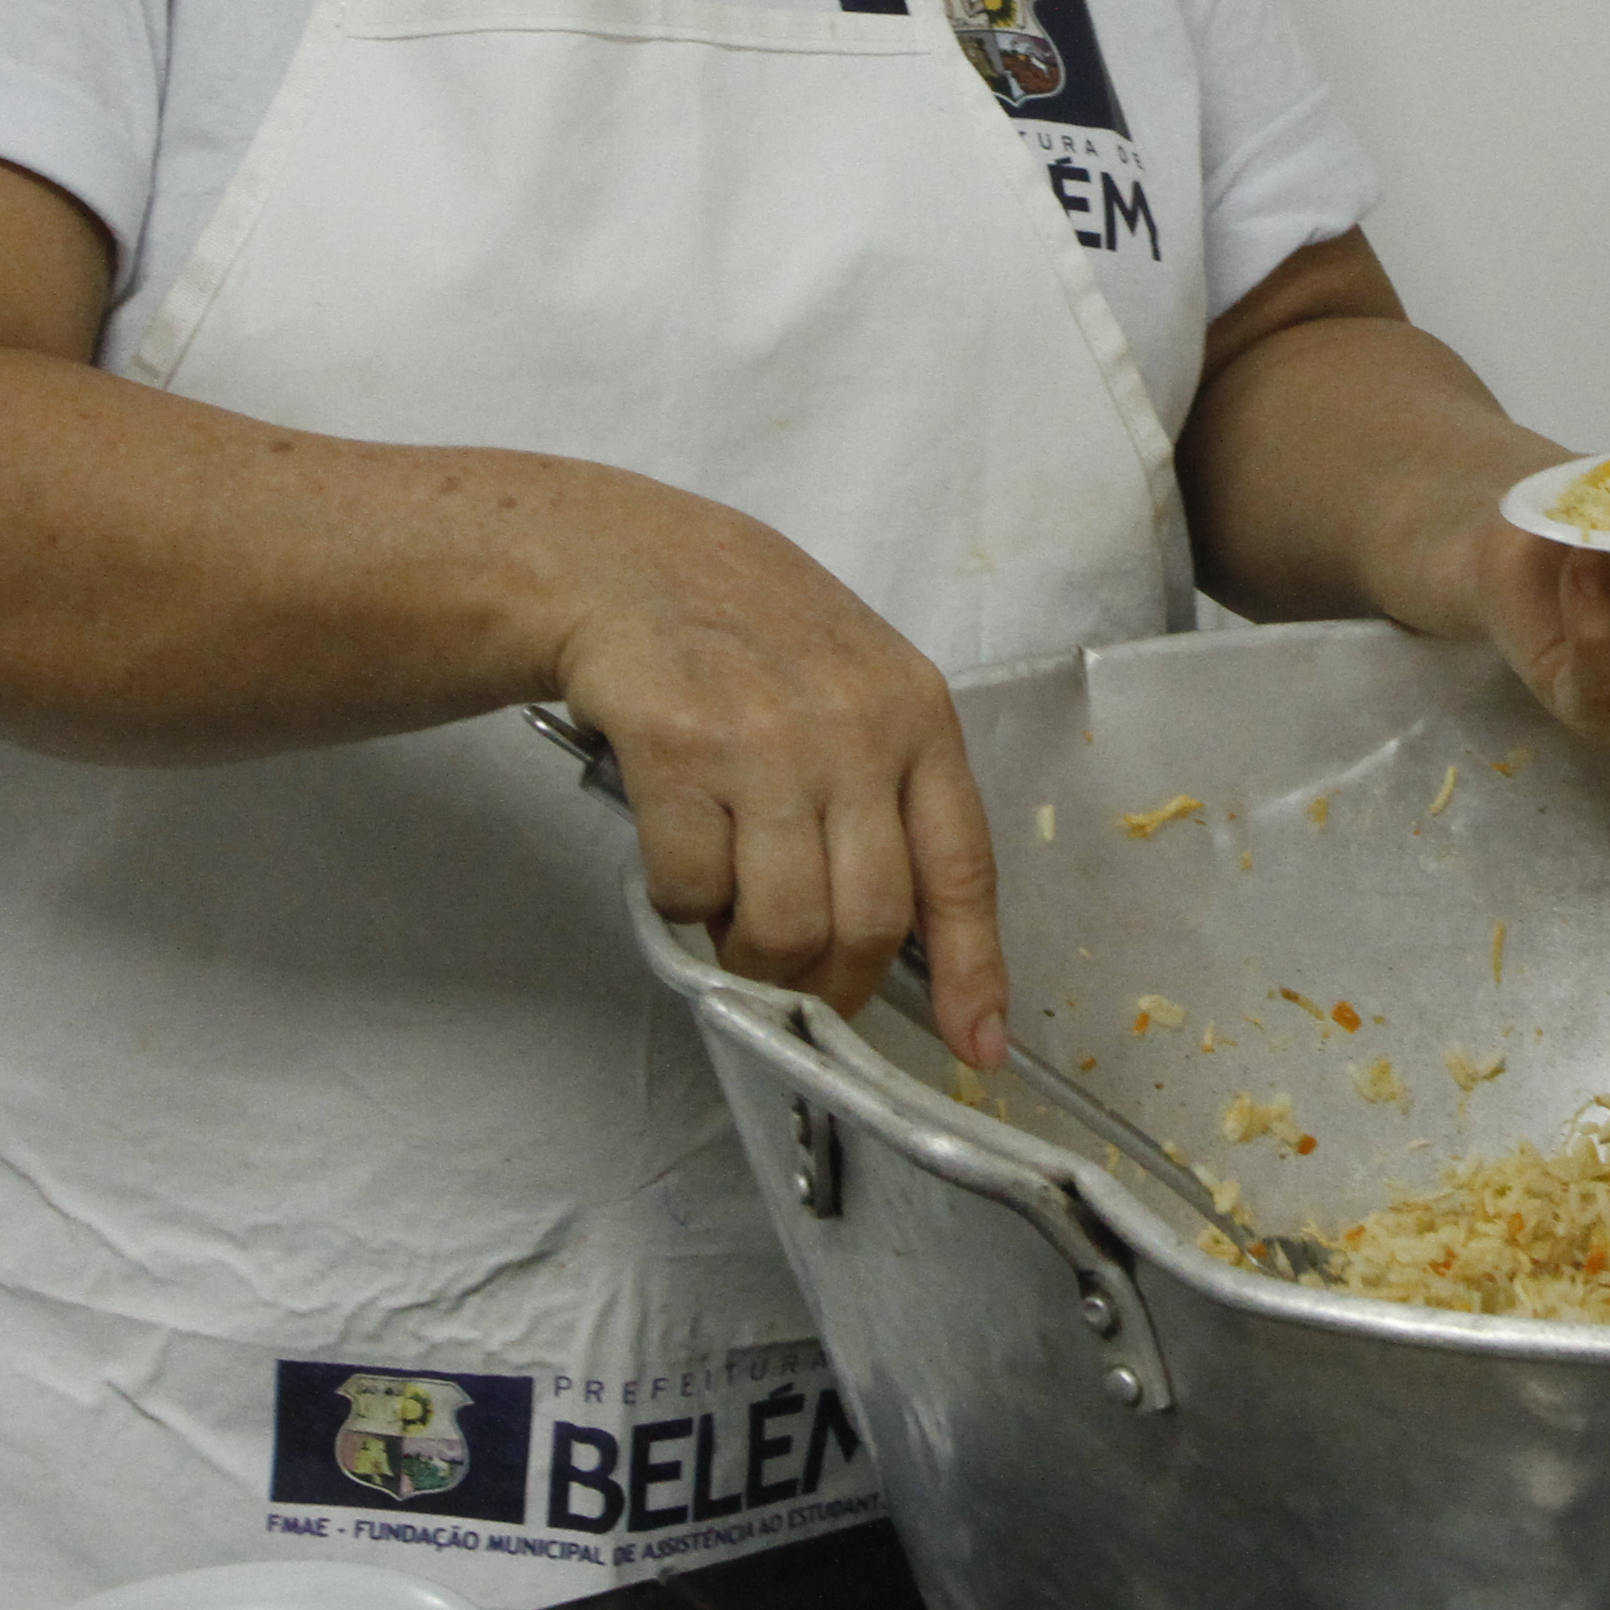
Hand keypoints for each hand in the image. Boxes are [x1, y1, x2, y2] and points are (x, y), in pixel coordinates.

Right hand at [552, 490, 1010, 1070]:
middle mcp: (853, 728)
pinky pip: (691, 889)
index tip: (977, 1047)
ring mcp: (764, 740)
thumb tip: (914, 938)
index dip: (973, 972)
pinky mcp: (677, 750)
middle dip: (833, 986)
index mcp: (918, 714)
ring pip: (783, 924)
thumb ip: (894, 791)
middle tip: (799, 989)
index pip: (962, 868)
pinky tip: (677, 860)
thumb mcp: (860, 684)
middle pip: (869, 921)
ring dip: (752, 959)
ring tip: (731, 926)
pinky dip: (681, 906)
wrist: (632, 561)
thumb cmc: (752, 629)